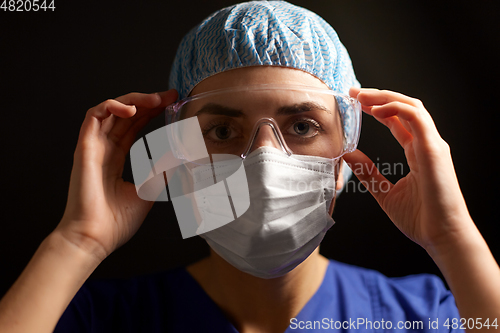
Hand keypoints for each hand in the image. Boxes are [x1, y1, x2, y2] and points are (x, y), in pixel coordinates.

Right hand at [56, 90, 177, 260]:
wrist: (95, 238)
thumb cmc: (116, 222)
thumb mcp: (148, 192)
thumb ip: (161, 173)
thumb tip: (179, 159)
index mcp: (116, 159)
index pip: (134, 127)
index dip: (151, 113)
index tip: (172, 105)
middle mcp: (105, 149)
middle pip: (126, 115)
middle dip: (148, 102)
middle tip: (170, 96)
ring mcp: (93, 147)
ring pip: (110, 111)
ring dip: (133, 100)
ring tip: (156, 99)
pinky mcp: (84, 147)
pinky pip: (93, 116)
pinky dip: (112, 106)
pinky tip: (133, 109)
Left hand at [343, 87, 472, 251]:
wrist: (440, 236)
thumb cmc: (419, 219)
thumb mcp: (383, 191)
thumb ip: (367, 171)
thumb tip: (348, 154)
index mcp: (417, 152)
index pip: (398, 120)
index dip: (377, 108)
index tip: (356, 103)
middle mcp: (426, 144)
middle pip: (404, 108)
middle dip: (379, 97)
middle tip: (354, 92)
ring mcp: (432, 145)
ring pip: (411, 107)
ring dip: (385, 97)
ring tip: (361, 96)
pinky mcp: (434, 150)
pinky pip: (417, 118)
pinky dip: (396, 108)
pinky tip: (376, 109)